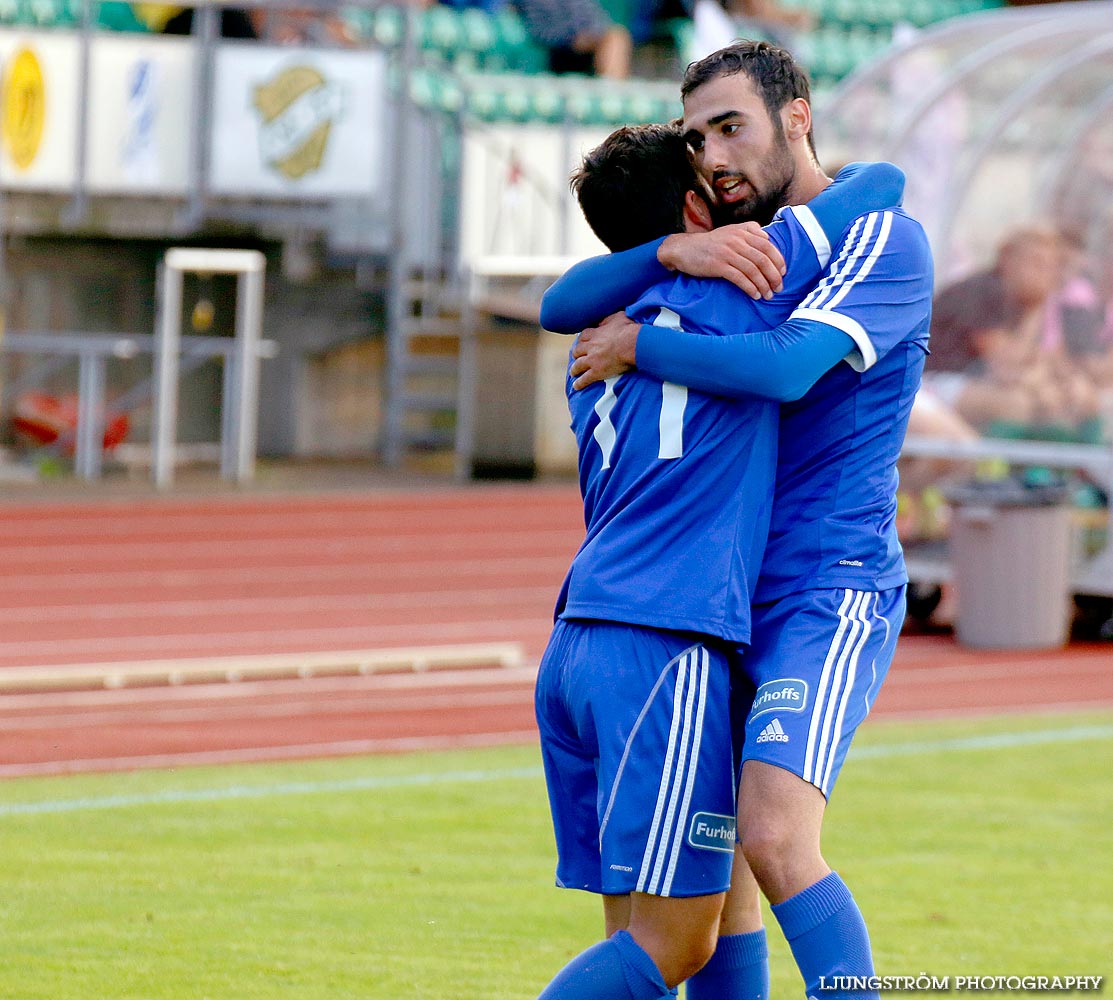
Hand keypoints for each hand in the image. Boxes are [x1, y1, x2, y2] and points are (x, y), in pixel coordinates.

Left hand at [570, 311, 638, 389]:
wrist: (634, 344)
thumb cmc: (628, 330)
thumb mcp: (616, 318)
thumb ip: (606, 319)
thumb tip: (602, 320)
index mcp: (595, 334)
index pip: (583, 336)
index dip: (582, 340)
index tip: (582, 342)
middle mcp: (590, 347)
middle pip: (577, 350)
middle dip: (576, 354)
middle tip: (577, 357)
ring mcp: (592, 360)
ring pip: (578, 365)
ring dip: (574, 369)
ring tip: (574, 372)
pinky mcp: (597, 372)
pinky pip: (584, 379)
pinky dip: (579, 383)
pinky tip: (576, 386)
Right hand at [658, 223, 785, 298]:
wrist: (684, 249)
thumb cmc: (709, 243)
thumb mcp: (729, 231)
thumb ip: (748, 231)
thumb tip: (767, 238)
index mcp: (742, 231)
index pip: (767, 245)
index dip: (778, 260)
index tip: (783, 272)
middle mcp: (737, 240)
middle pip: (763, 259)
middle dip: (774, 275)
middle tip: (779, 288)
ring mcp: (727, 252)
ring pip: (753, 270)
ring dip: (763, 285)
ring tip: (768, 295)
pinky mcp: (718, 265)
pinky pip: (740, 278)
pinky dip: (750, 288)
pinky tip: (755, 295)